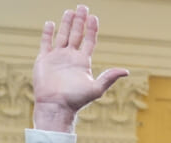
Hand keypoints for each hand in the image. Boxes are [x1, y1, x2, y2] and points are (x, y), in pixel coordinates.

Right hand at [33, 5, 128, 131]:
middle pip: (76, 34)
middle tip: (83, 7)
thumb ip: (109, 77)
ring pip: (62, 35)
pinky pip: (45, 43)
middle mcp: (71, 57)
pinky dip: (47, 33)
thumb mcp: (96, 88)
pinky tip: (50, 23)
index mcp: (83, 61)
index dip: (92, 29)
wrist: (56, 106)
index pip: (89, 41)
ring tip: (70, 11)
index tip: (94, 17)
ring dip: (66, 23)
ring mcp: (57, 57)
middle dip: (80, 21)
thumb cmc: (77, 99)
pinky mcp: (44, 60)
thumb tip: (126, 71)